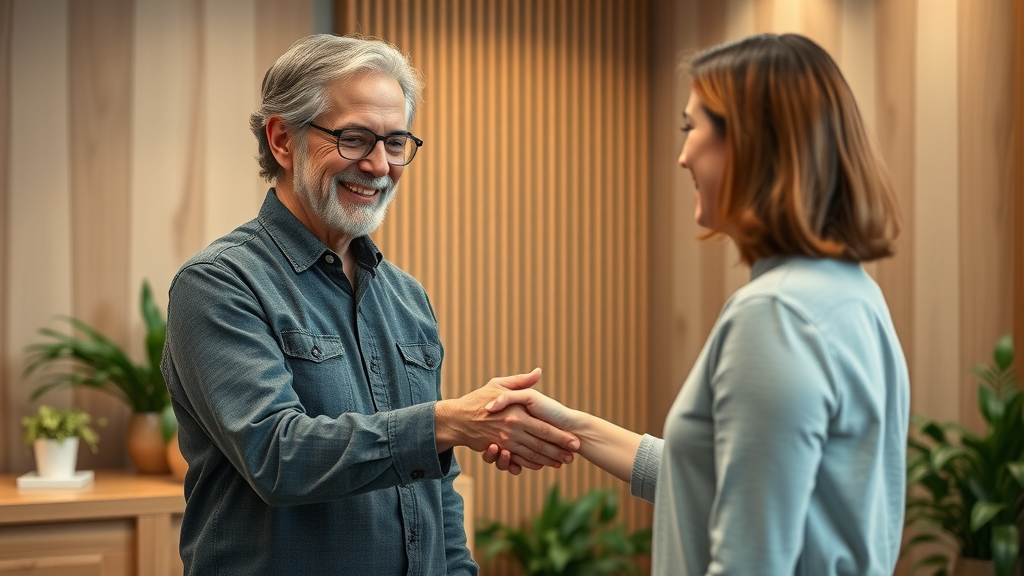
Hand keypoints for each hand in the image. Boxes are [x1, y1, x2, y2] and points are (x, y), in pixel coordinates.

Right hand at [434, 368, 578, 470]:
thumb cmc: (477, 399)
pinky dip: (530, 464)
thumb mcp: (498, 385)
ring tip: (561, 463)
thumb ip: (520, 382)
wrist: (456, 418)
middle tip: (573, 457)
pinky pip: (518, 461)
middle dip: (559, 452)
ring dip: (548, 461)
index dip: (562, 437)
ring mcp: (506, 443)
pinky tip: (540, 465)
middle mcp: (513, 431)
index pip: (546, 429)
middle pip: (542, 445)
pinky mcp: (498, 451)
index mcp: (517, 415)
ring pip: (531, 455)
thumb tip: (538, 372)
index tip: (576, 441)